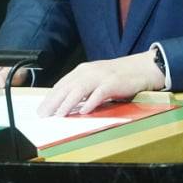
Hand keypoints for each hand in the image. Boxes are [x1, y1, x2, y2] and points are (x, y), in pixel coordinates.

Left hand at [37, 51, 164, 116]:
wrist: (141, 68)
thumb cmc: (117, 76)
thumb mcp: (95, 78)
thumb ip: (82, 87)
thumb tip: (66, 102)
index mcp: (82, 70)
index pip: (62, 84)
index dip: (50, 97)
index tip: (41, 109)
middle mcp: (88, 71)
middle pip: (67, 87)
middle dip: (53, 101)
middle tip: (44, 114)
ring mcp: (101, 76)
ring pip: (79, 89)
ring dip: (68, 103)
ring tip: (59, 114)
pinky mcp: (113, 83)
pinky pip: (99, 93)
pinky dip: (91, 102)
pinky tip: (84, 111)